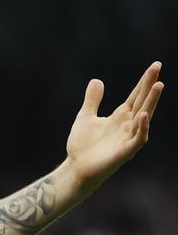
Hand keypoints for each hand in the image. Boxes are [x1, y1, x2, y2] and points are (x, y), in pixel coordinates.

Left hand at [65, 61, 163, 193]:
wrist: (76, 168)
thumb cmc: (82, 146)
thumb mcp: (85, 118)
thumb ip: (92, 100)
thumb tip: (96, 80)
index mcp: (120, 116)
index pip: (136, 95)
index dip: (144, 81)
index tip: (155, 66)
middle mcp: (128, 125)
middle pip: (142, 101)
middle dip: (150, 86)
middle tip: (158, 68)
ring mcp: (128, 138)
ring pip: (144, 117)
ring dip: (151, 102)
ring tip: (158, 85)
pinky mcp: (125, 152)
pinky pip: (138, 139)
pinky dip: (142, 128)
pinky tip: (143, 115)